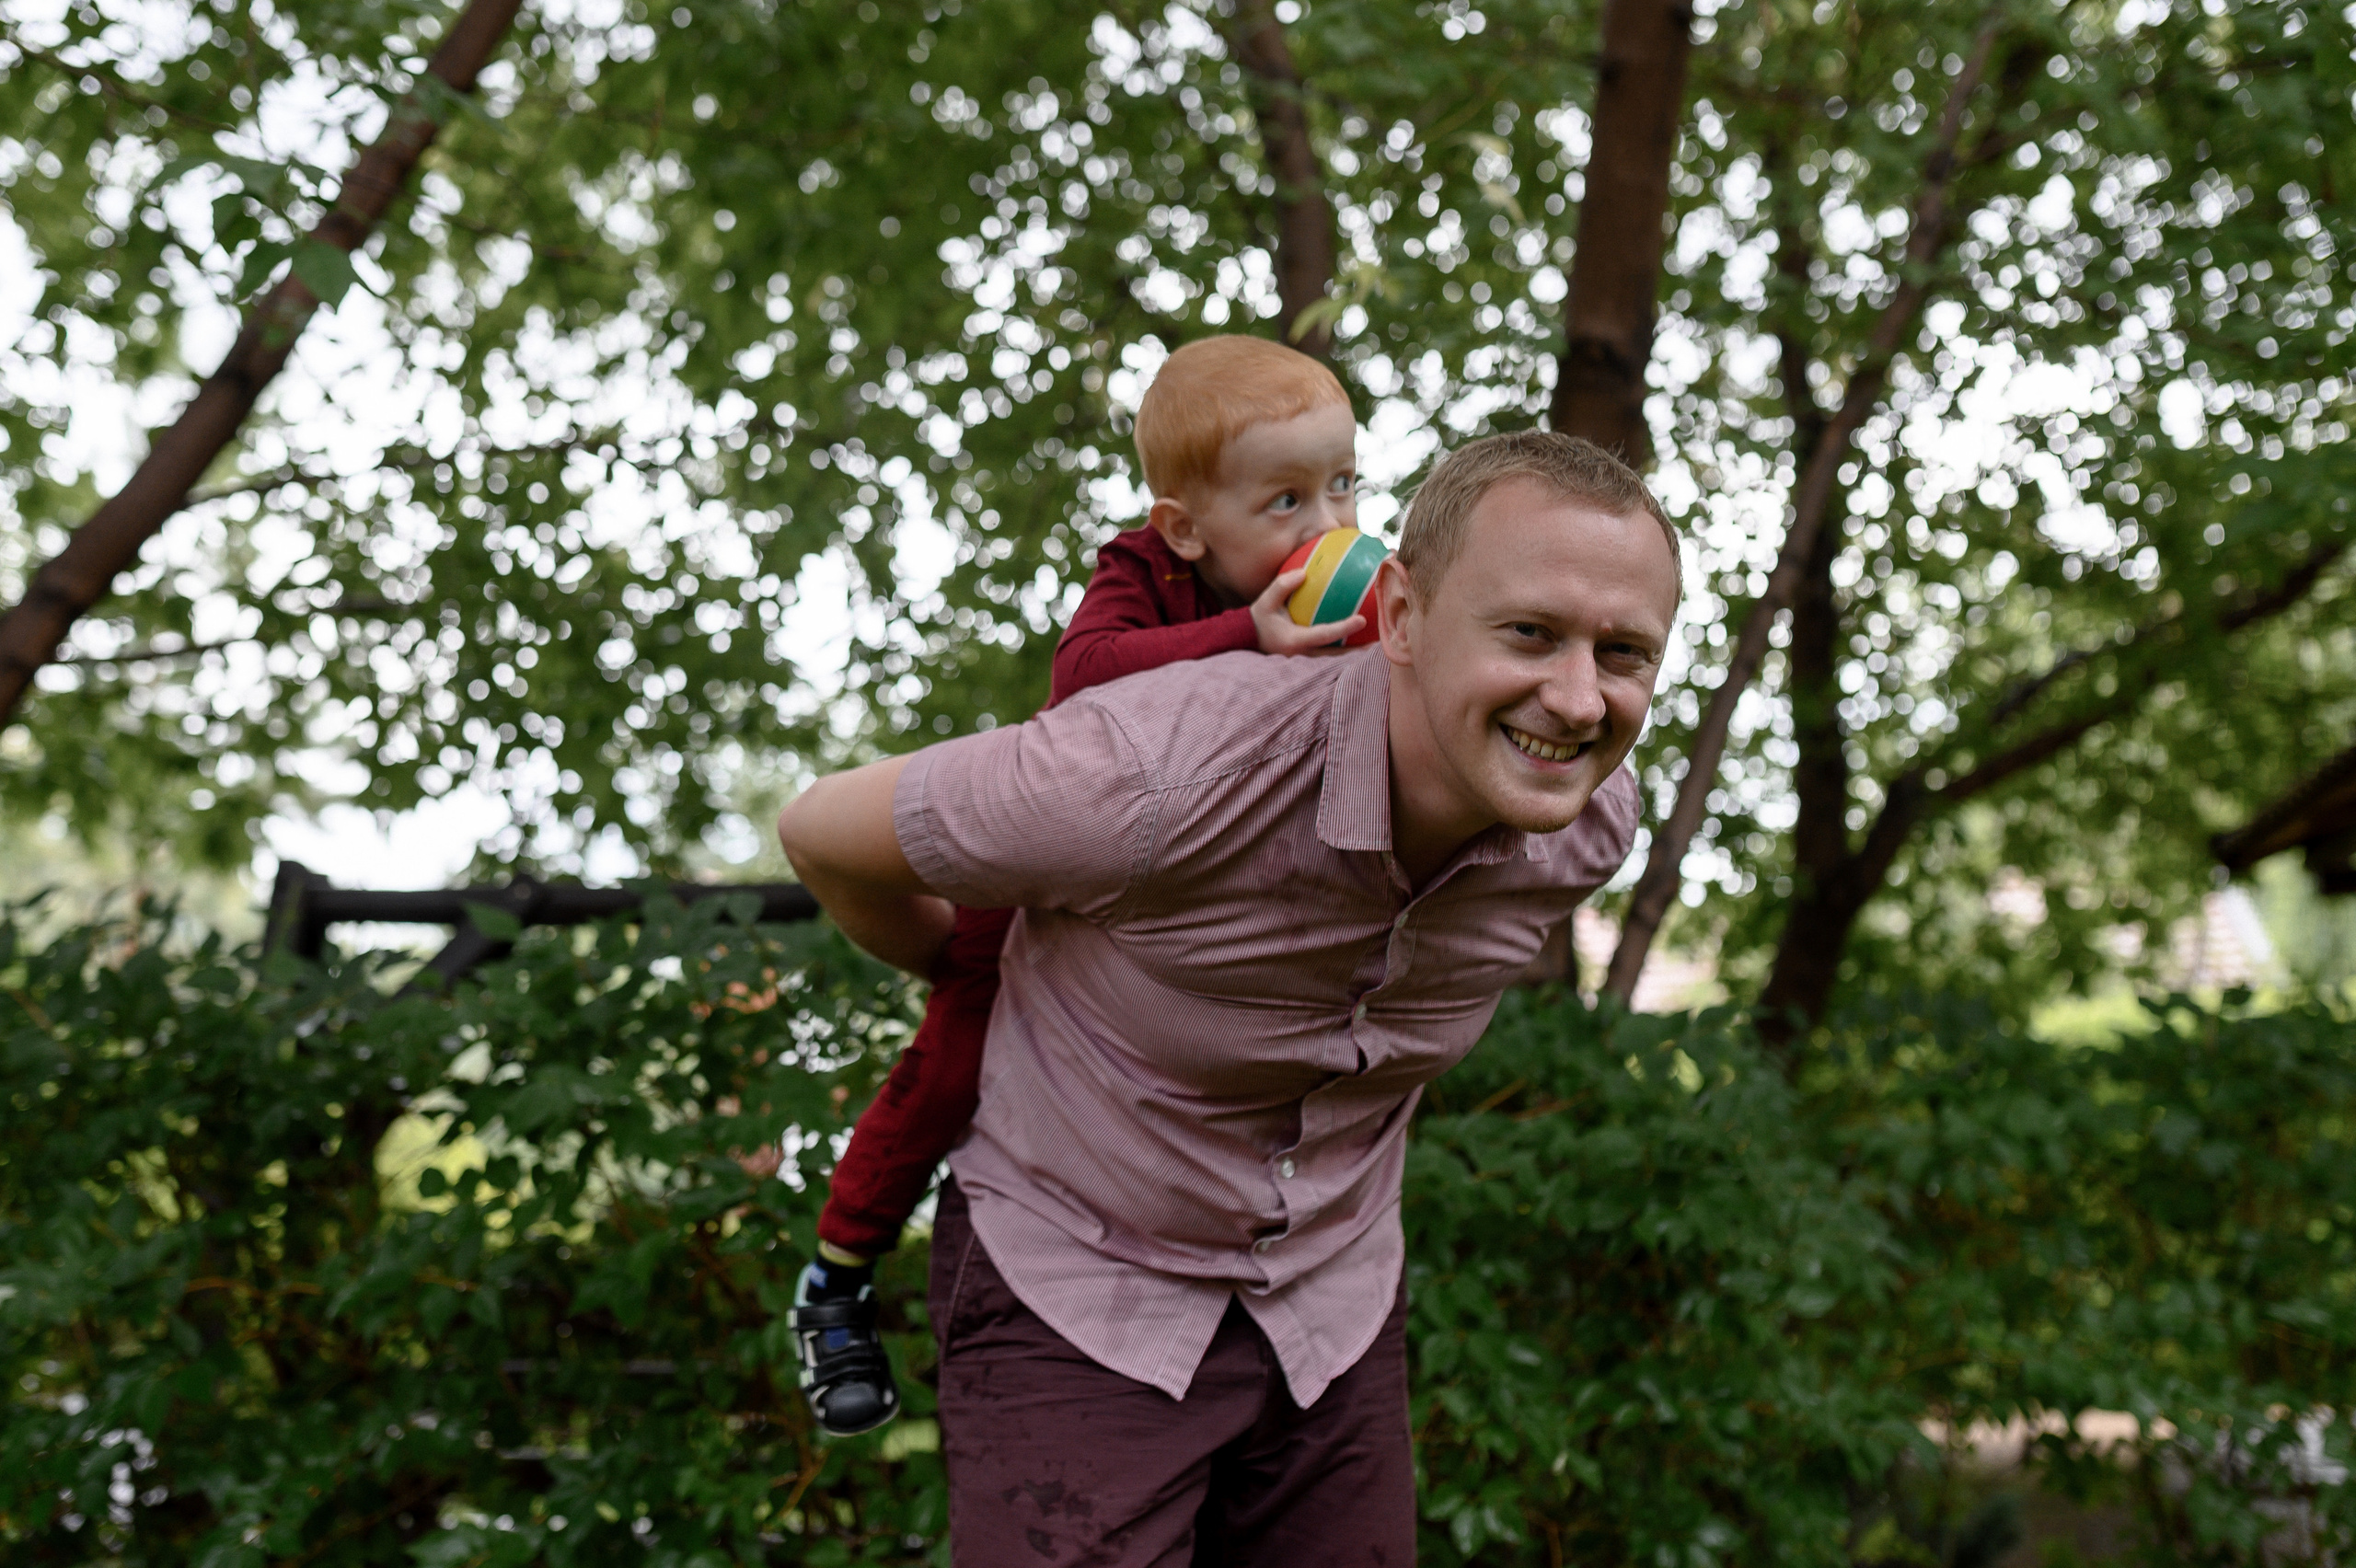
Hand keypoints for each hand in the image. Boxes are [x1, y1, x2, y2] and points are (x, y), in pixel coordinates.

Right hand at [1250, 567, 1365, 654]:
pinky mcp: (1307, 661)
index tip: (1362, 620)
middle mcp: (1303, 655)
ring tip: (1375, 645)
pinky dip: (1344, 650)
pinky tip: (1358, 642)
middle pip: (1337, 655)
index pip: (1324, 634)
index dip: (1344, 628)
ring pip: (1335, 660)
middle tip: (1379, 642)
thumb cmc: (1258, 620)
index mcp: (1294, 640)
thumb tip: (1304, 572)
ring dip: (1354, 653)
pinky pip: (1330, 656)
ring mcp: (1306, 661)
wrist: (1246, 641)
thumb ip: (1282, 586)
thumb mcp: (1265, 601)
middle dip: (1358, 650)